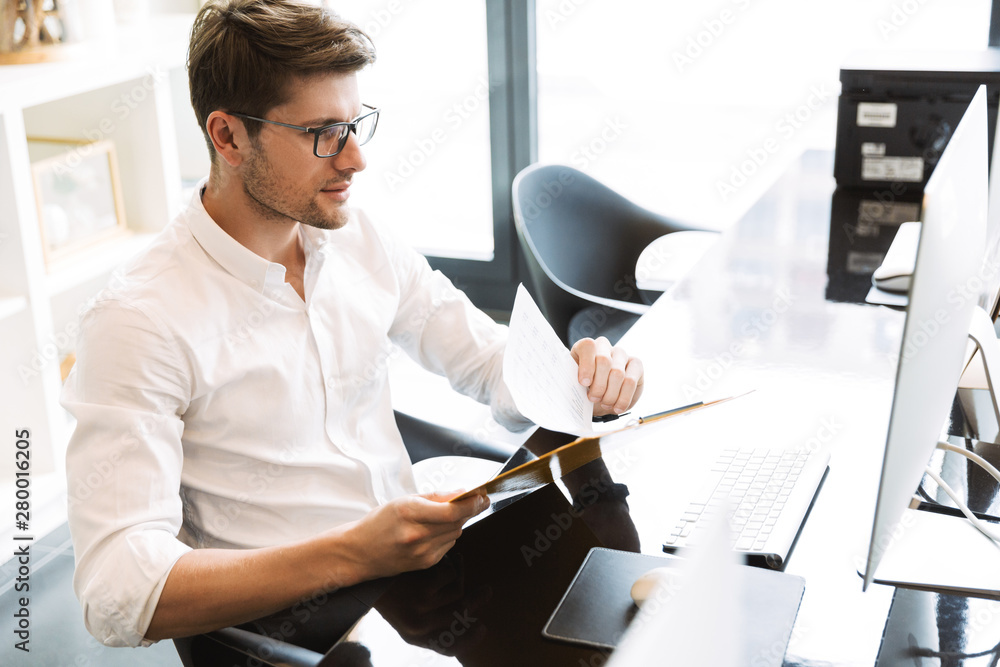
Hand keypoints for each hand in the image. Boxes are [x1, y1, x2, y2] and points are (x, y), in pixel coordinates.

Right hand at [340, 492, 489, 579]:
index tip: (482, 496)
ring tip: (445, 515)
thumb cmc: (379, 523)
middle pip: (457, 521)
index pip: (452, 510)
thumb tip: (463, 492)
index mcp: (409, 512)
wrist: (360, 552)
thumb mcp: (403, 500)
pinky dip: (447, 536)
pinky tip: (434, 531)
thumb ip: (436, 496)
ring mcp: (422, 552)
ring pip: (456, 533)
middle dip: (469, 510)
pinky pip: (448, 545)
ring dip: (457, 522)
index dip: (472, 503)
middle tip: (474, 500)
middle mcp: (417, 534)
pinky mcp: (426, 563)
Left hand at [375, 553, 490, 656]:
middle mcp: (419, 626)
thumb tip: (463, 616)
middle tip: (486, 591)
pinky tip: (443, 557)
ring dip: (460, 575)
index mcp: (414, 636)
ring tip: (455, 564)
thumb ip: (429, 619)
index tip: (482, 628)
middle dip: (477, 600)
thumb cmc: (389, 587)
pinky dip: (450, 564)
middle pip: (461, 615)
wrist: (364, 567)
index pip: (448, 648)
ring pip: (458, 591)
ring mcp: (422, 608)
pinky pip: (452, 575)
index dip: (469, 640)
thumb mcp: (405, 613)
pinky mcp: (423, 588)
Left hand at [570, 336, 643, 416]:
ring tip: (604, 404)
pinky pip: (630, 381)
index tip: (583, 383)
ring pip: (618, 373)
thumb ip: (573, 381)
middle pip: (604, 360)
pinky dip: (623, 398)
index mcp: (586, 347)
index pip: (588, 346)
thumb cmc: (584, 388)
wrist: (598, 398)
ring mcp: (621, 354)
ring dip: (610, 394)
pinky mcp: (636, 364)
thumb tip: (576, 387)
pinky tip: (617, 407)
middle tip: (593, 398)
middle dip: (598, 384)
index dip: (586, 365)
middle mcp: (604, 346)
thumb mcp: (574, 384)